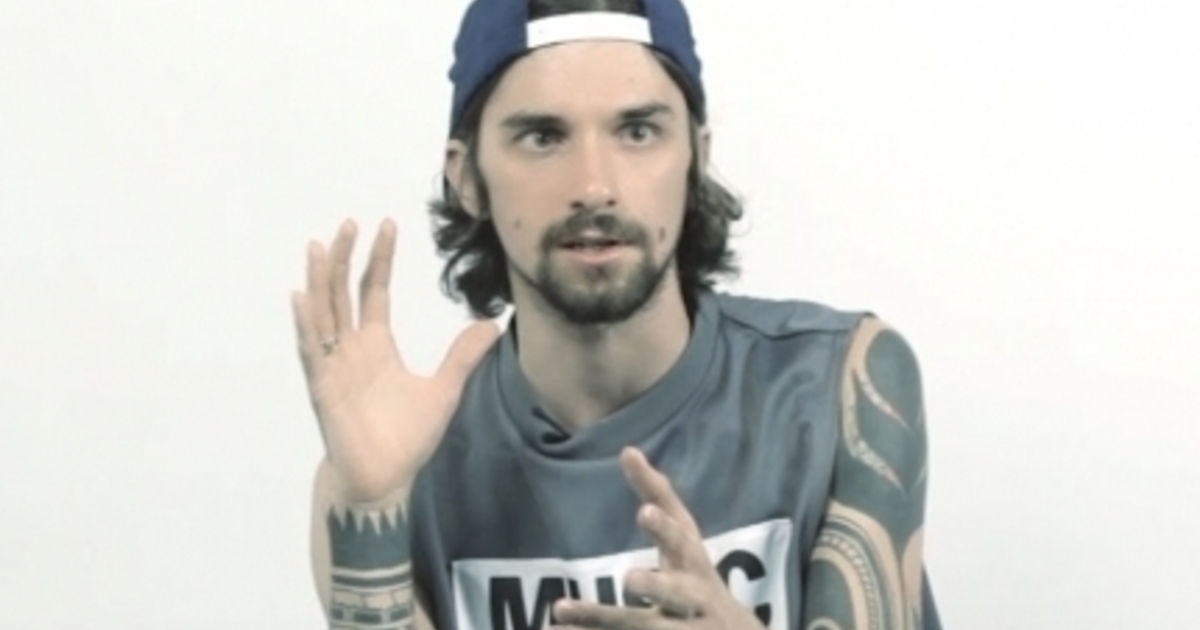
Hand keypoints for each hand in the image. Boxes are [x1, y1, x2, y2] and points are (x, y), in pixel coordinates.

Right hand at [291, 218, 499, 502]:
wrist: (384, 477)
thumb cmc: (407, 437)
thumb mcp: (444, 389)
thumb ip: (463, 356)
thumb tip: (494, 325)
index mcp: (377, 344)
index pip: (374, 291)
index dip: (379, 259)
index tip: (386, 225)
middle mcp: (352, 348)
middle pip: (344, 292)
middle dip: (345, 258)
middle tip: (349, 223)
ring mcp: (334, 365)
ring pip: (323, 313)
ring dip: (320, 280)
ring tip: (318, 246)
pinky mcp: (324, 386)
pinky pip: (312, 351)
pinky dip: (306, 325)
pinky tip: (301, 298)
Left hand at [552, 448, 766, 629]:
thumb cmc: (697, 575)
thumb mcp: (684, 536)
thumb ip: (657, 495)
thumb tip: (627, 450)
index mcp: (694, 561)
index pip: (681, 537)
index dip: (665, 527)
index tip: (646, 511)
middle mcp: (693, 596)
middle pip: (677, 591)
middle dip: (658, 586)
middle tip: (629, 579)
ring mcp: (685, 627)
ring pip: (644, 625)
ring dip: (605, 617)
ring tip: (565, 608)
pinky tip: (558, 628)